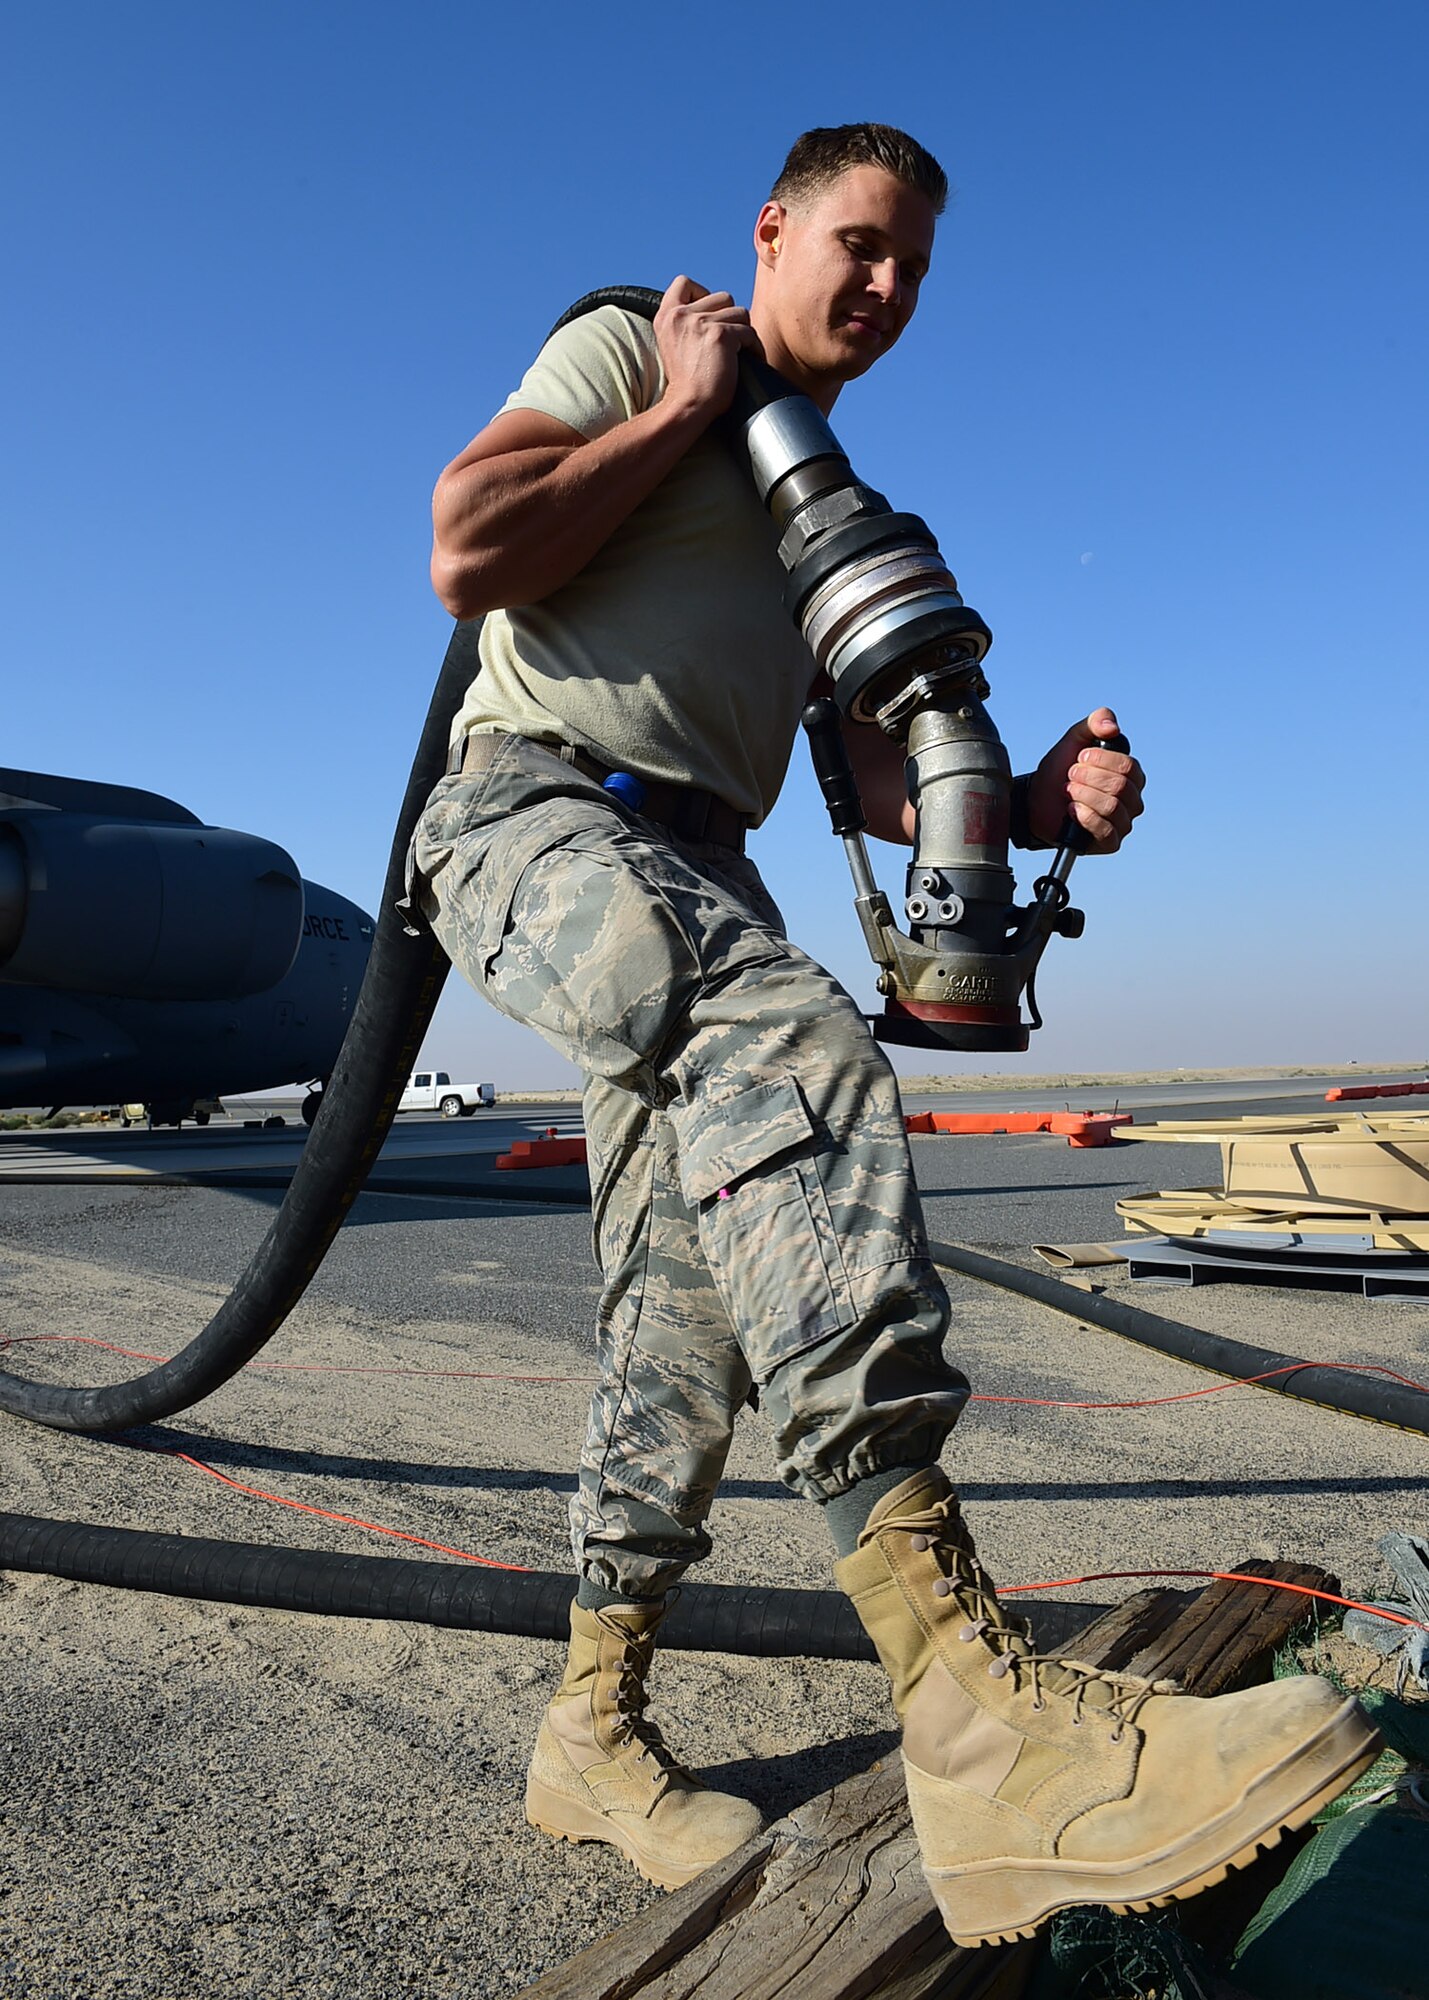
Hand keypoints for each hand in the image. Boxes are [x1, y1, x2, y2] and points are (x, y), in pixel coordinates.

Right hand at [653, 275, 761, 420]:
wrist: (687, 407)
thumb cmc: (685, 385)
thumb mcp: (674, 345)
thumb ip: (686, 323)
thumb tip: (714, 309)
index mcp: (666, 316)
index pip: (683, 282)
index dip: (702, 293)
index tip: (709, 316)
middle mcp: (681, 315)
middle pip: (722, 296)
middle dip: (730, 317)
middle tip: (729, 341)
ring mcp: (701, 322)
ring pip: (740, 312)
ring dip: (744, 332)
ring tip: (739, 352)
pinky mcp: (721, 335)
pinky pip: (750, 332)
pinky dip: (754, 348)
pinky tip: (749, 361)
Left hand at [1027, 707, 1144, 851]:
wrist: (1036, 800)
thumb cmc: (1059, 771)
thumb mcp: (1074, 739)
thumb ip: (1095, 722)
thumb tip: (1111, 727)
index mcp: (1131, 774)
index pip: (1127, 766)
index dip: (1099, 761)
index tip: (1078, 758)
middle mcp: (1132, 798)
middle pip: (1120, 787)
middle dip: (1087, 778)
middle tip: (1070, 776)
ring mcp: (1123, 822)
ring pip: (1112, 807)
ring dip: (1083, 795)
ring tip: (1068, 792)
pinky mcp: (1110, 842)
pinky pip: (1106, 830)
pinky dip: (1085, 817)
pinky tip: (1072, 810)